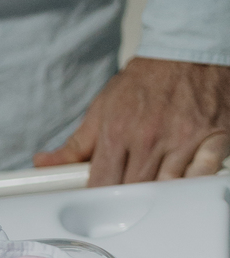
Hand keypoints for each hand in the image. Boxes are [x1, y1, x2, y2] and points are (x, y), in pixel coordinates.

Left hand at [34, 58, 229, 186]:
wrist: (187, 50)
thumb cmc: (146, 80)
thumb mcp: (102, 107)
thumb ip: (75, 145)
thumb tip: (45, 163)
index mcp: (117, 133)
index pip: (101, 185)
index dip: (98, 201)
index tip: (98, 207)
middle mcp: (148, 138)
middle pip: (133, 191)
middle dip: (127, 202)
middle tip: (126, 203)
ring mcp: (182, 140)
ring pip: (166, 188)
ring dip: (158, 196)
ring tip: (152, 192)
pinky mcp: (212, 138)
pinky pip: (203, 174)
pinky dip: (194, 184)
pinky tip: (184, 183)